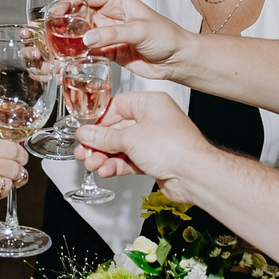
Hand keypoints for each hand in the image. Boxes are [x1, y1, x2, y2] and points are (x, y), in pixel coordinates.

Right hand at [63, 0, 191, 79]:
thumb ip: (112, 34)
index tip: (56, 11)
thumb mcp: (139, 30)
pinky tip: (68, 60)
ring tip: (56, 48)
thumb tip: (88, 38)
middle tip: (51, 32)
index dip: (67, 0)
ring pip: (80, 33)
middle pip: (78, 13)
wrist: (178, 60)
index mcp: (116, 0)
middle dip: (63, 21)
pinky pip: (87, 51)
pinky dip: (78, 55)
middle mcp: (109, 14)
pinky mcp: (108, 50)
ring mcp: (107, 33)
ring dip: (68, 40)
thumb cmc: (167, 36)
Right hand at [74, 90, 212, 184]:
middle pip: (117, 129)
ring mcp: (154, 141)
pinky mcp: (154, 160)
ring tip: (92, 164)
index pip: (117, 107)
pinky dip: (116, 166)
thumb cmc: (174, 147)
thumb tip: (87, 134)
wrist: (194, 174)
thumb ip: (104, 137)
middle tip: (84, 151)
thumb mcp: (130, 138)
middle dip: (99, 143)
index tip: (86, 131)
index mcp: (150, 103)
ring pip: (121, 147)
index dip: (99, 120)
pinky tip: (105, 170)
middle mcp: (153, 120)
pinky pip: (129, 161)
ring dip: (105, 157)